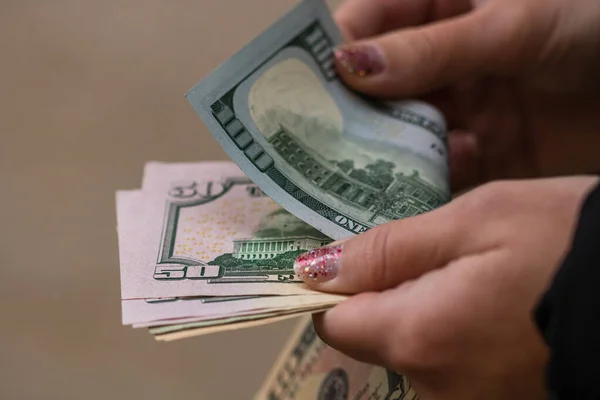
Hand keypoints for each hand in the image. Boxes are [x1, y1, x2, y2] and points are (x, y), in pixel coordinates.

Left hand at [293, 176, 598, 398]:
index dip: (337, 287)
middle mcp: (437, 388)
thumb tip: (318, 269)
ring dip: (429, 307)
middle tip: (438, 248)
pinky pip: (452, 362)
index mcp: (420, 338)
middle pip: (376, 336)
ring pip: (416, 348)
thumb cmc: (567, 242)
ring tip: (477, 271)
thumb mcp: (475, 220)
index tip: (359, 255)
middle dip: (392, 290)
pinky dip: (459, 330)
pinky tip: (497, 302)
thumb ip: (388, 249)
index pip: (335, 323)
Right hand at [332, 0, 599, 189]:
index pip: (362, 26)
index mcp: (437, 6)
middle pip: (372, 89)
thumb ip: (431, 48)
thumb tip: (348, 65)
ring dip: (379, 155)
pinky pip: (437, 168)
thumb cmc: (593, 21)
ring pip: (399, 133)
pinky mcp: (481, 150)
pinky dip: (424, 178)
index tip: (294, 93)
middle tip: (309, 149)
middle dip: (344, 117)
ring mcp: (458, 107)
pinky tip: (418, 184)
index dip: (325, 56)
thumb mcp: (511, 22)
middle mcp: (437, 59)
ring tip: (346, 179)